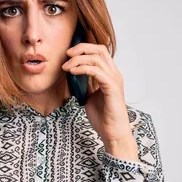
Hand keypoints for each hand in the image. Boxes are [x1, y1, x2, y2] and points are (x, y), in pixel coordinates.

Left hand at [62, 43, 137, 160]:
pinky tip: (72, 72)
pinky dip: (83, 69)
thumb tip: (72, 76)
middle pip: (100, 49)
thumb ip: (85, 85)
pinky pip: (96, 71)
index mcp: (110, 75)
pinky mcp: (112, 88)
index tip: (69, 54)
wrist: (112, 133)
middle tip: (67, 54)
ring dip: (78, 60)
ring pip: (96, 59)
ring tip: (66, 67)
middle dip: (81, 48)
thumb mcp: (89, 97)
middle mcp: (114, 74)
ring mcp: (114, 80)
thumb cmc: (103, 118)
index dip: (84, 48)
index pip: (99, 52)